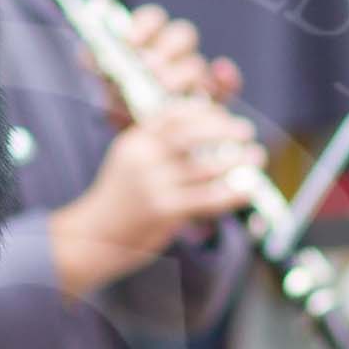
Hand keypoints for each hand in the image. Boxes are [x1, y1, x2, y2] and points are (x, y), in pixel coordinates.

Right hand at [49, 98, 262, 297]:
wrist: (92, 238)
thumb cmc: (119, 203)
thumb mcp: (130, 165)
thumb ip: (159, 150)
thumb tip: (206, 137)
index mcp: (134, 141)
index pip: (172, 114)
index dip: (203, 110)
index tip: (223, 113)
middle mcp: (142, 159)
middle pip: (191, 134)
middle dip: (224, 129)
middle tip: (246, 131)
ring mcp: (152, 184)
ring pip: (204, 166)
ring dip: (236, 160)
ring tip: (256, 157)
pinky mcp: (163, 211)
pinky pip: (207, 198)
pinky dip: (232, 192)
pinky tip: (248, 189)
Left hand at [99, 6, 242, 122]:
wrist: (140, 147)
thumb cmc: (124, 110)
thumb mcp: (106, 89)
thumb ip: (99, 67)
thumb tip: (85, 53)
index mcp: (151, 43)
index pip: (154, 20)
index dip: (144, 26)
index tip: (129, 42)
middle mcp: (176, 56)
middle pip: (181, 36)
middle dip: (164, 53)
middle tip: (147, 71)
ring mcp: (196, 77)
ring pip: (196, 64)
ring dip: (179, 76)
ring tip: (163, 94)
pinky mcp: (213, 100)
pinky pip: (227, 85)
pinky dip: (226, 79)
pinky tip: (220, 74)